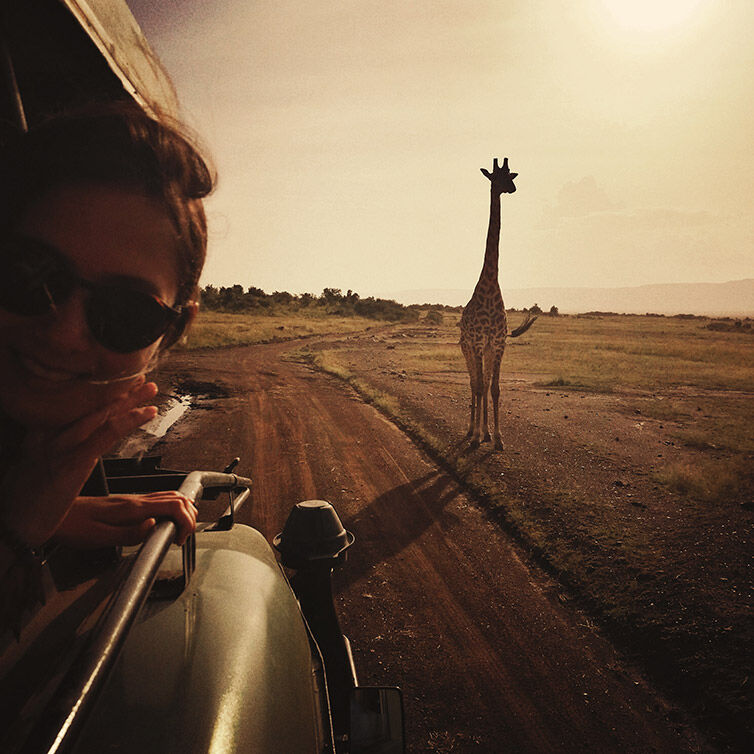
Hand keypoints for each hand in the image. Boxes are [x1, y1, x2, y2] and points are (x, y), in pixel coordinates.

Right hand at [0, 376, 159, 547]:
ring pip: (100, 415)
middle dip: (117, 391)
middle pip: (88, 406)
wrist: (8, 528)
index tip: (116, 384)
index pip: (72, 407)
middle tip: (140, 378)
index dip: (96, 394)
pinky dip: (129, 421)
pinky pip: (106, 435)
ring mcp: (60, 449)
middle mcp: (49, 437)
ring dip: (129, 399)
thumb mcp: (28, 471)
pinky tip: (146, 413)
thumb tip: (56, 448)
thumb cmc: (20, 504)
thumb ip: (44, 454)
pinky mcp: (72, 463)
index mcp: (38, 438)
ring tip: (150, 388)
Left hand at [54, 492, 197, 547]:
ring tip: (181, 529)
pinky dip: (173, 507)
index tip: (181, 539)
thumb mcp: (100, 537)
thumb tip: (154, 527)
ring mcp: (134, 500)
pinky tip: (168, 519)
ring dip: (183, 510)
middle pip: (177, 498)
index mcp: (132, 508)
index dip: (185, 521)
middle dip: (189, 516)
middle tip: (184, 536)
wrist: (58, 516)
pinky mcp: (130, 503)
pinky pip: (159, 499)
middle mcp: (136, 500)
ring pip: (170, 496)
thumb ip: (129, 533)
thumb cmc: (75, 527)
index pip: (173, 506)